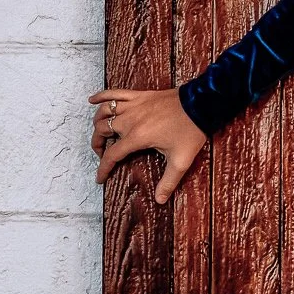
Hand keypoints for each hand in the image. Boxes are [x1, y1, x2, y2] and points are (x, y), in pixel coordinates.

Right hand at [89, 88, 207, 203]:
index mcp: (137, 137)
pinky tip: (92, 100)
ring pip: (104, 112)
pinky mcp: (139, 95)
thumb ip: (168, 182)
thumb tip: (160, 200)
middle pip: (102, 131)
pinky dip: (101, 96)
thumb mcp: (181, 161)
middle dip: (97, 144)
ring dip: (98, 123)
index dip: (103, 168)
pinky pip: (115, 92)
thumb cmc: (191, 131)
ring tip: (100, 132)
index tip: (99, 178)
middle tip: (102, 154)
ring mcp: (134, 105)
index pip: (113, 155)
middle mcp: (130, 120)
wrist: (201, 105)